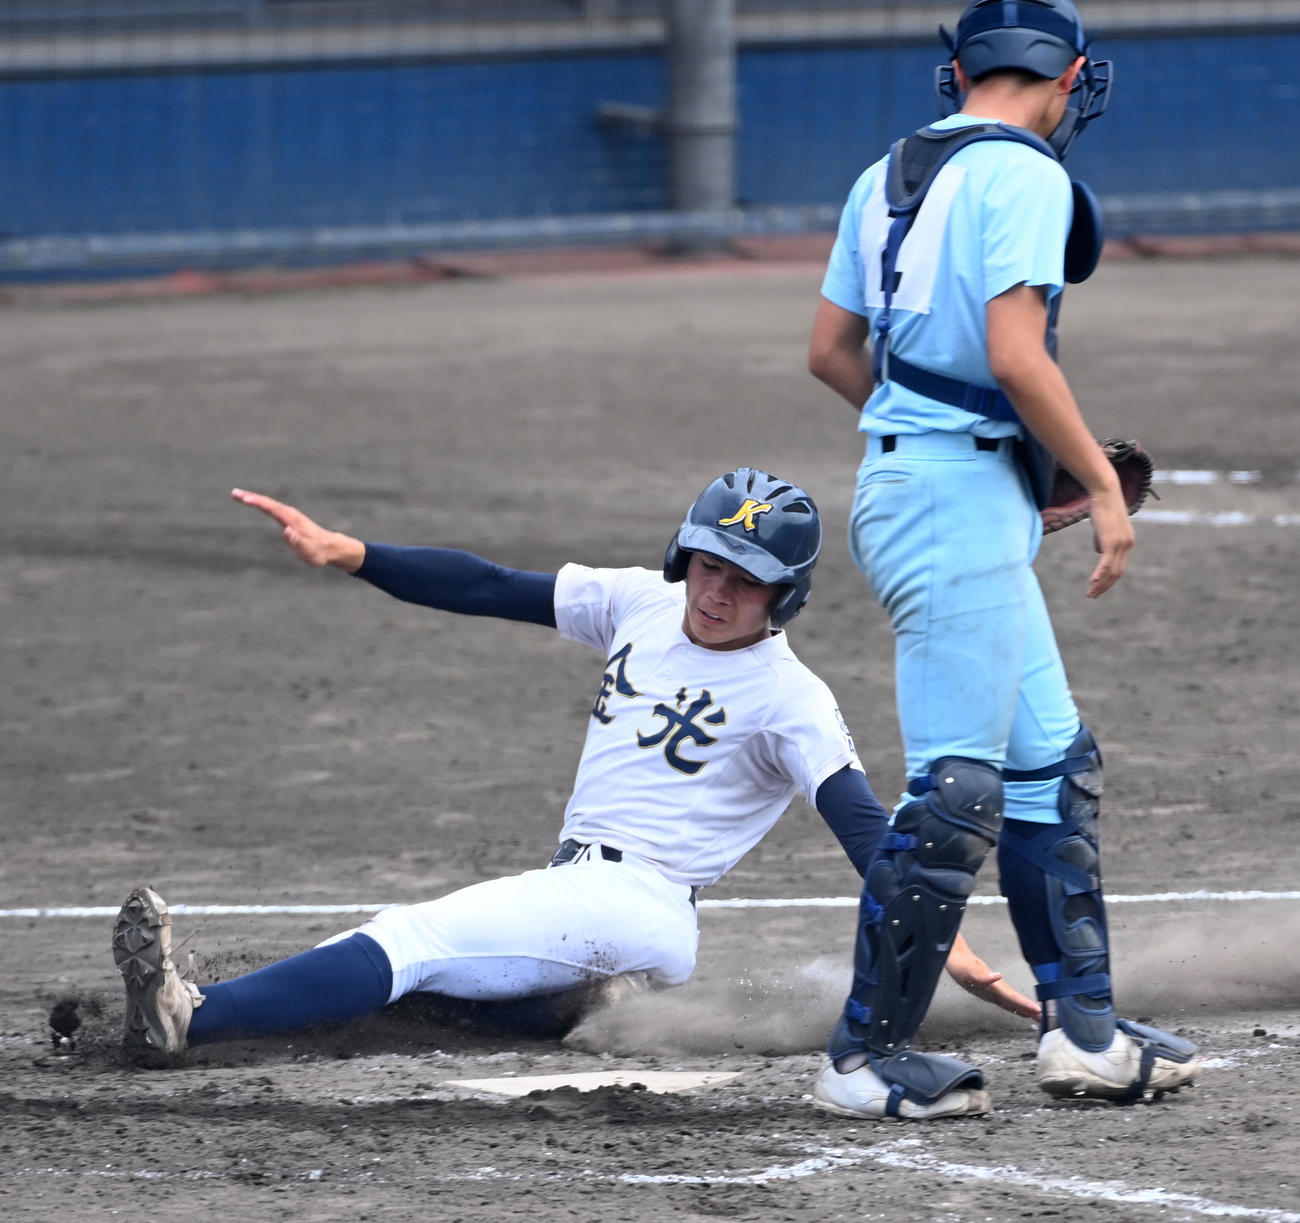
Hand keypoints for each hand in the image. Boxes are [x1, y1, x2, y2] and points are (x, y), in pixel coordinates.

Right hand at [231, 488, 364, 571]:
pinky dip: (260, 503)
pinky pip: (271, 508)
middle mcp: (290, 514)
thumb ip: (298, 542)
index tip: (245, 498)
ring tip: (238, 495)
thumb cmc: (318, 552)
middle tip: (234, 493)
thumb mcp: (309, 550)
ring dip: (253, 498)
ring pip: (269, 504)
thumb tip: (287, 531)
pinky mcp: (288, 519)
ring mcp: (289, 515)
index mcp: (293, 520)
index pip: (272, 509)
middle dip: (251, 497)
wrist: (330, 547)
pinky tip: (252, 501)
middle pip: (268, 503)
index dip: (258, 503)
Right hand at [945, 932, 1040, 1020]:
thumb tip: (997, 977)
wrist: (951, 958)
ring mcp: (990, 990)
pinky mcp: (990, 984)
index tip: (1037, 1010)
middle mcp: (992, 992)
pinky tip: (1020, 1006)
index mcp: (990, 989)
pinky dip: (1015, 1001)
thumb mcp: (968, 970)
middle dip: (1027, 1011)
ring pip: (1010, 1002)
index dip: (1024, 1005)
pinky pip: (1006, 996)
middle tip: (1042, 1018)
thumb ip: (982, 976)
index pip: (1011, 999)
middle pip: (1012, 1003)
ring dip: (1022, 1008)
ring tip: (1035, 1015)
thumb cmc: (959, 965)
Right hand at [1084, 484, 1134, 598]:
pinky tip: (1092, 582)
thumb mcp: (1104, 526)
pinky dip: (1099, 575)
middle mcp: (1127, 545)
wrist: (1105, 492)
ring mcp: (1121, 544)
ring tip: (1090, 593)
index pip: (1119, 566)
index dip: (1109, 579)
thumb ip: (1102, 539)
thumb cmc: (1102, 506)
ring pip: (1112, 571)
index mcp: (1127, 542)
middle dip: (1104, 586)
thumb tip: (1098, 552)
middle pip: (1117, 573)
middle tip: (1092, 595)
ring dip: (1100, 584)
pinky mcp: (1112, 541)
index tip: (1098, 587)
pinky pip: (1106, 563)